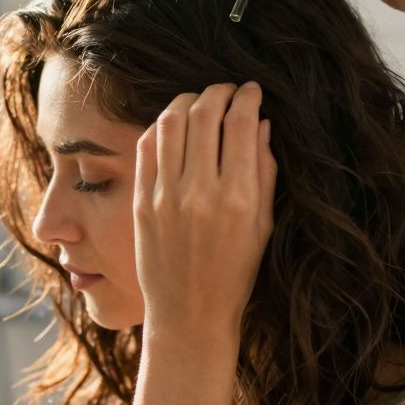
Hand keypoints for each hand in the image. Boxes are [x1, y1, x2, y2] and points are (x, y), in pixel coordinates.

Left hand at [133, 83, 275, 342]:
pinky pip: (147, 147)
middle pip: (204, 115)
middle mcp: (198, 192)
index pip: (240, 125)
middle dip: (219, 92)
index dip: (248, 98)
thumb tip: (261, 124)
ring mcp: (164, 196)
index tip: (252, 91)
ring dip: (187, 101)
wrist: (189, 314)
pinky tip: (174, 125)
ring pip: (171, 123)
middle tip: (228, 90)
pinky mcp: (140, 201)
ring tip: (200, 101)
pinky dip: (161, 126)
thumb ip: (263, 171)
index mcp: (236, 198)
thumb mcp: (263, 225)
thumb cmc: (235, 272)